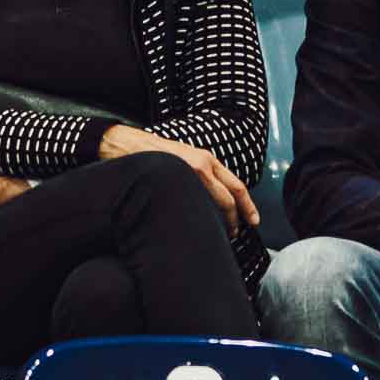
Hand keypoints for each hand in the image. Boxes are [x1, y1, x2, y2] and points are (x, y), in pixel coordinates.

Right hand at [98, 126, 259, 232]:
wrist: (125, 143)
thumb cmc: (153, 154)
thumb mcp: (184, 159)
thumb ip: (200, 174)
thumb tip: (211, 198)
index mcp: (206, 160)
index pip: (236, 185)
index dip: (247, 206)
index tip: (253, 221)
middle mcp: (202, 164)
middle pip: (228, 199)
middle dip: (235, 220)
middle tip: (235, 235)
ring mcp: (188, 172)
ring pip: (212, 204)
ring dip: (217, 222)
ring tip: (218, 236)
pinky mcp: (173, 180)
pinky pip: (192, 204)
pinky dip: (198, 219)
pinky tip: (195, 228)